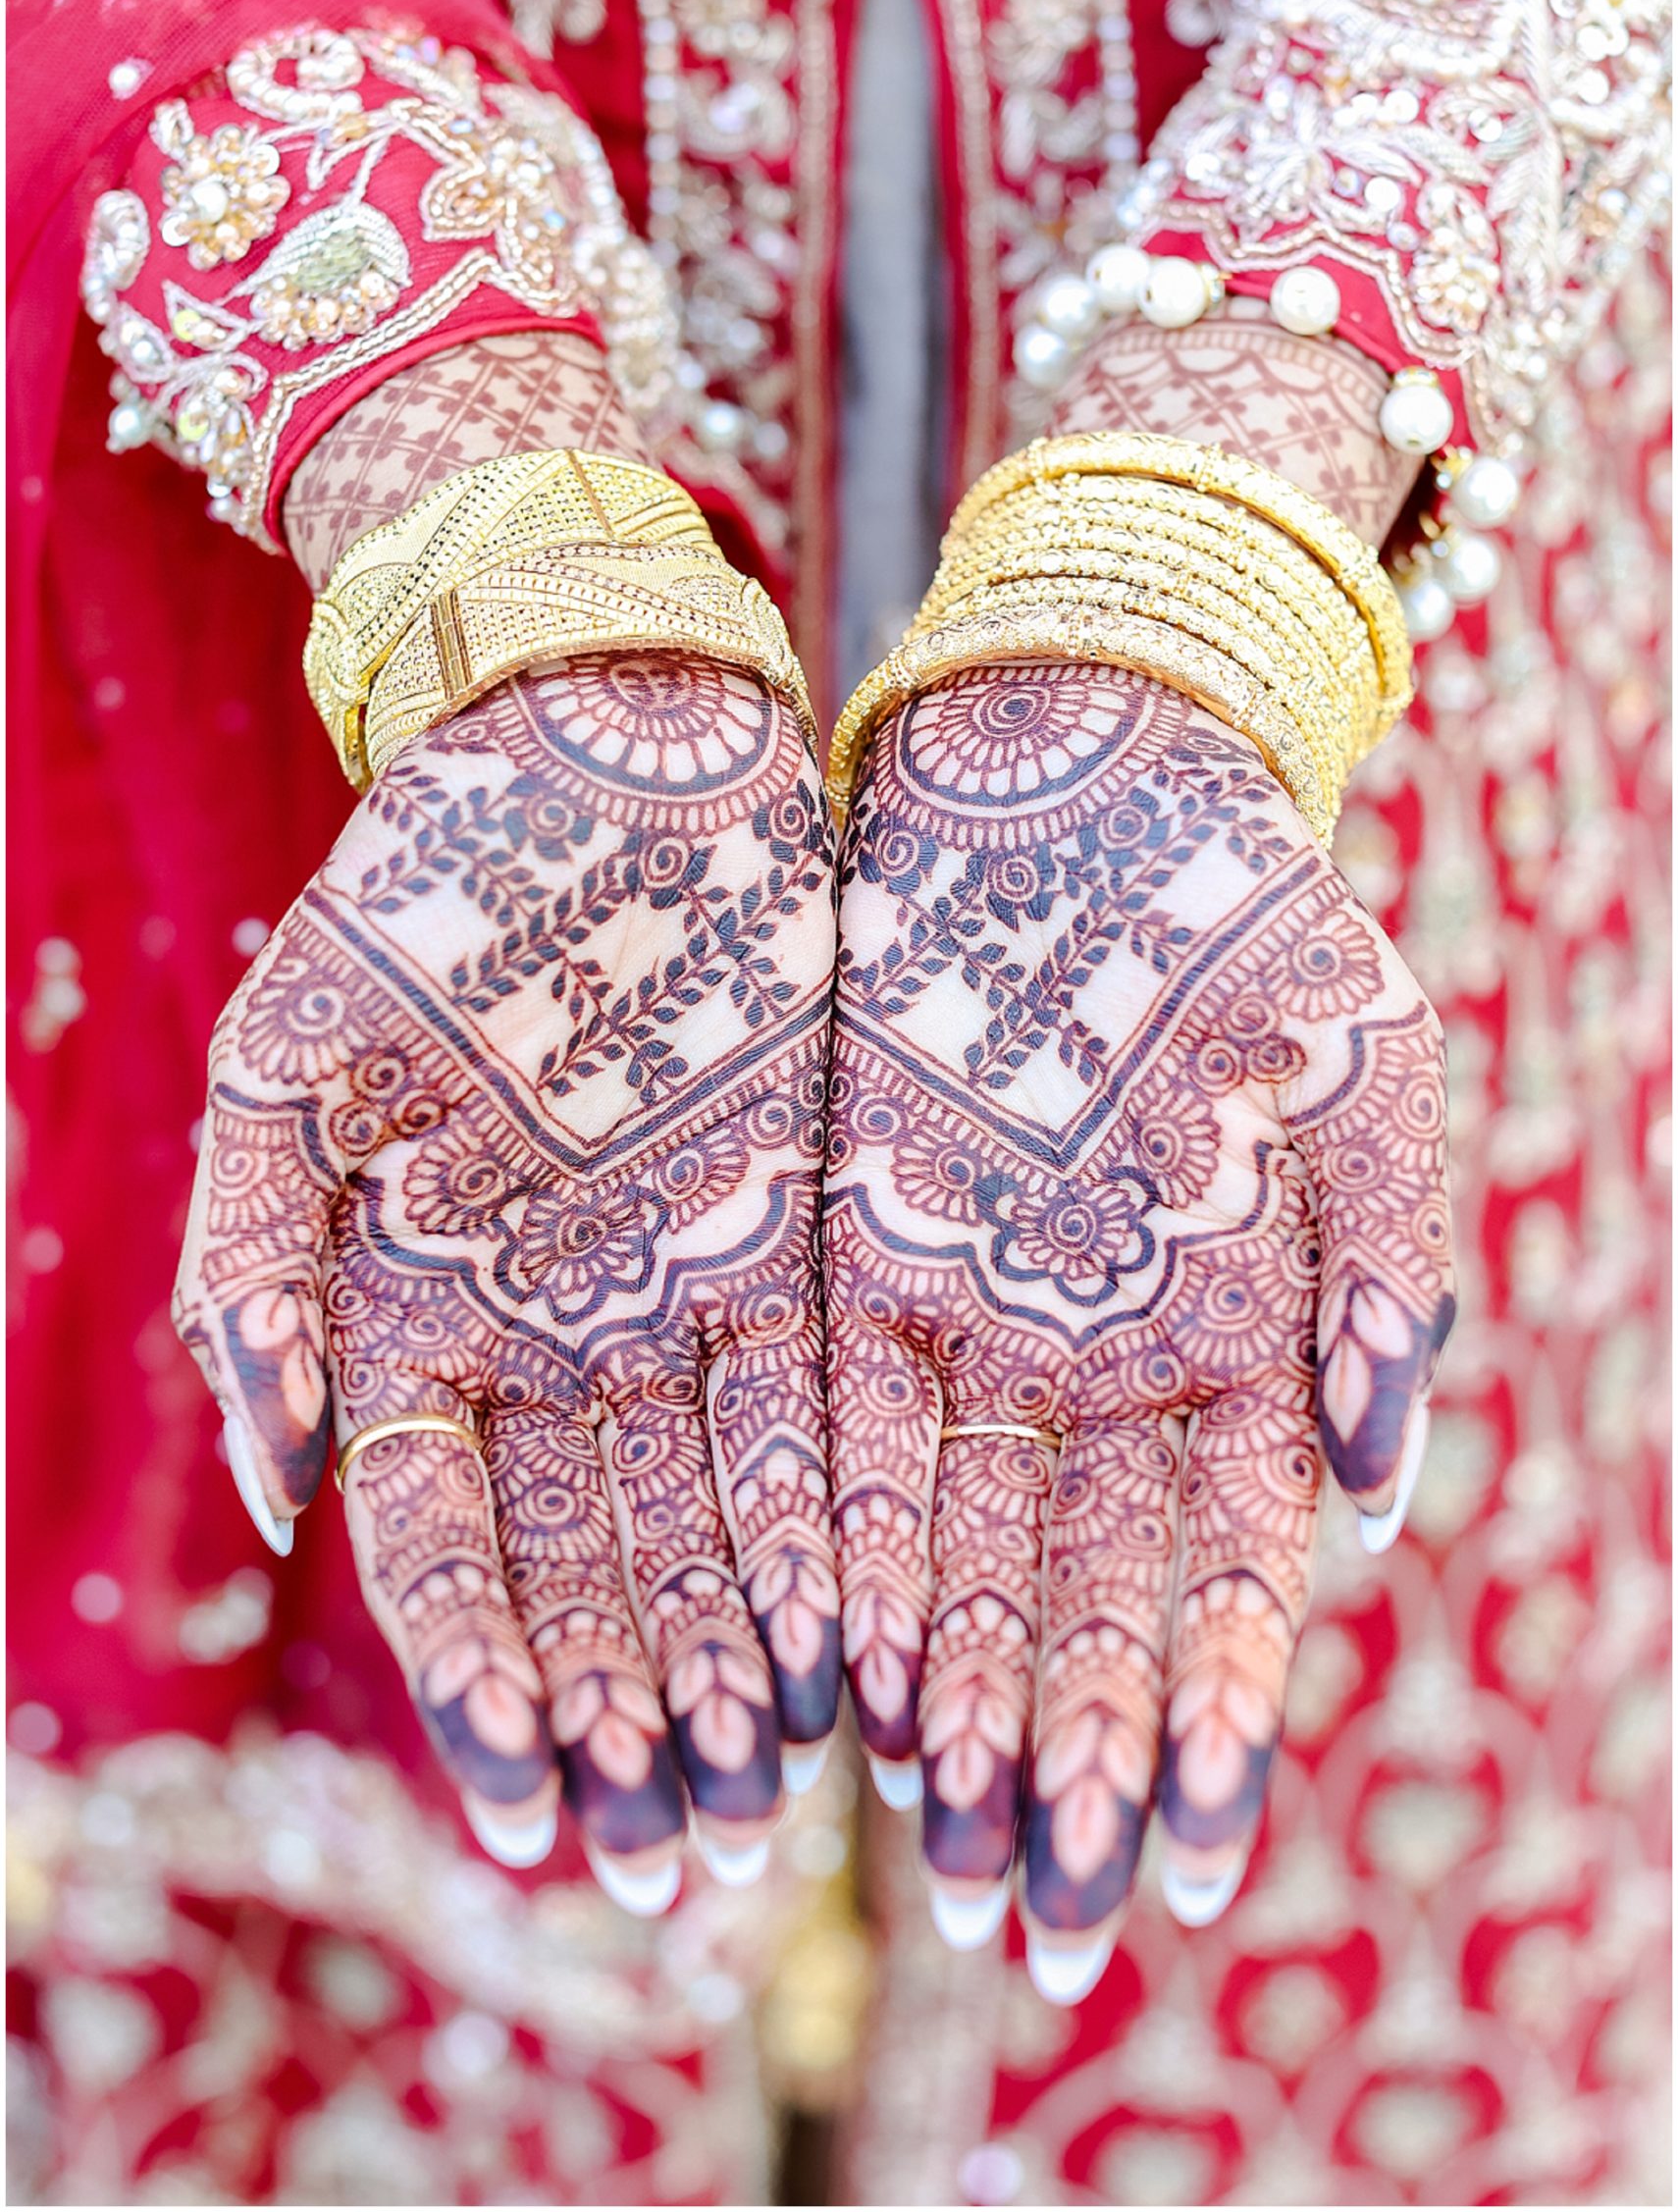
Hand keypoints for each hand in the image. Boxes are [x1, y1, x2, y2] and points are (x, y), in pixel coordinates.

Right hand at [175, 654, 839, 1904]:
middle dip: (626, 1712)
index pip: (438, 1542)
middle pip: (585, 1565)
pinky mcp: (787, 1234)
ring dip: (729, 1658)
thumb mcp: (289, 1069)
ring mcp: (670, 1293)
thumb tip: (276, 1477)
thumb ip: (256, 1273)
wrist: (594, 751)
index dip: (480, 1675)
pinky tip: (857, 1639)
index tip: (525, 1807)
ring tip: (766, 1801)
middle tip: (674, 1861)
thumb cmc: (421, 894)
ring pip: (702, 1516)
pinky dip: (827, 1526)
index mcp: (411, 1314)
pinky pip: (812, 1407)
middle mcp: (548, 1334)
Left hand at [826, 663, 1451, 1994]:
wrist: (1078, 777)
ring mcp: (975, 1314)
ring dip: (957, 1706)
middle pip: (1083, 1600)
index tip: (1184, 1862)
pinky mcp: (854, 1253)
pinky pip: (848, 1432)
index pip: (1223, 1571)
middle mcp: (1100, 1358)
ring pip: (961, 1549)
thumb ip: (1388, 1269)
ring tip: (944, 1860)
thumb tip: (1375, 1479)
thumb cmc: (1249, 920)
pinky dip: (850, 1557)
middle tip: (1038, 1929)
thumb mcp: (1366, 1073)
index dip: (1207, 1718)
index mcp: (1236, 1338)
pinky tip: (848, 1681)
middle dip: (1067, 1764)